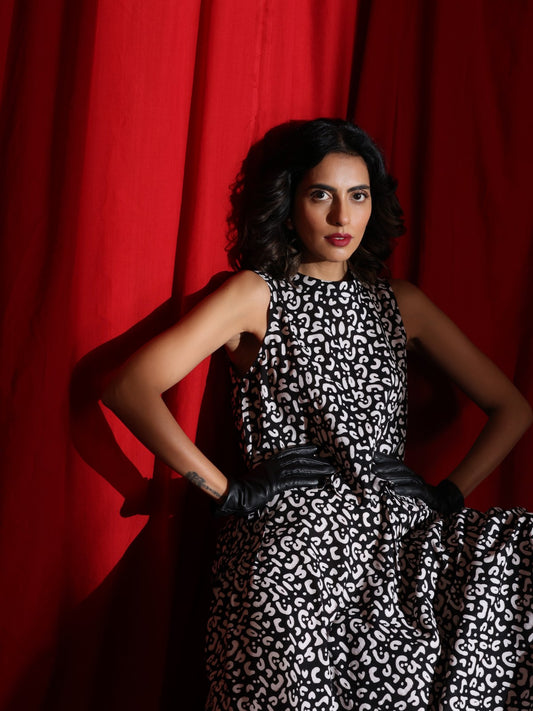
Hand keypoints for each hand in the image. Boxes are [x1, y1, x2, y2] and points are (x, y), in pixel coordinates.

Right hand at [216, 444, 334, 515]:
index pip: (289, 454)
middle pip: (299, 460)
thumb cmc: (241, 492)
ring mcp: (274, 474)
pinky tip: (318, 483)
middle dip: (316, 462)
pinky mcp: (274, 484)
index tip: (316, 449)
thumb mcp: (256, 485)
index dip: (303, 450)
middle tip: (330, 464)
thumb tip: (270, 491)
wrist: (233, 494)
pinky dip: (307, 481)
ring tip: (330, 472)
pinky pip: (294, 481)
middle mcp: (273, 466)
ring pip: (300, 468)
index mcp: (269, 464)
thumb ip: (265, 485)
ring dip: (316, 470)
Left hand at [372, 452, 463, 514]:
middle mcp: (415, 477)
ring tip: (379, 475)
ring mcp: (422, 485)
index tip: (374, 455)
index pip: (398, 465)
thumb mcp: (409, 489)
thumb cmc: (424, 497)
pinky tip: (394, 490)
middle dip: (386, 467)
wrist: (445, 503)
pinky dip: (405, 489)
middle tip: (373, 467)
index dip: (387, 459)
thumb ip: (398, 484)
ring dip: (392, 476)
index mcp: (410, 475)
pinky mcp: (427, 494)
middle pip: (400, 469)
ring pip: (406, 478)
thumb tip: (380, 481)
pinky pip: (415, 491)